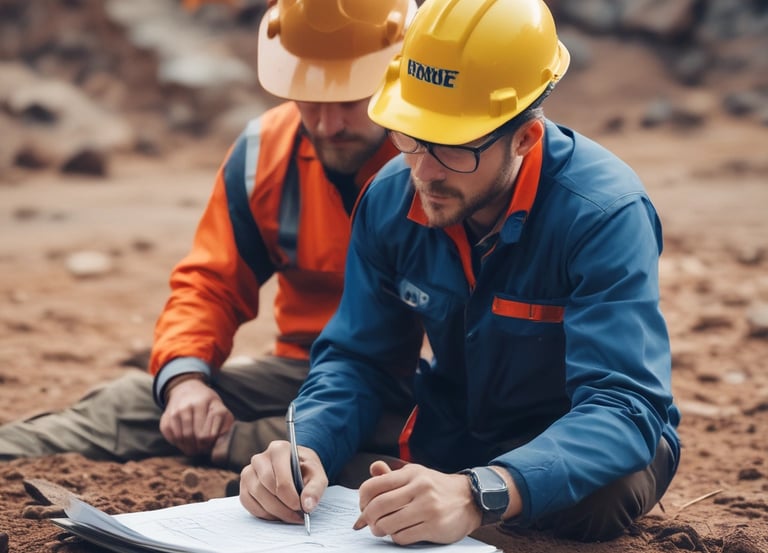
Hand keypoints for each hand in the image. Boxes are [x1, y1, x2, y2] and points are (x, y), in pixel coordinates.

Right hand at [159, 377, 233, 456]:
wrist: (185, 390)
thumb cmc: (206, 402)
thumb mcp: (219, 407)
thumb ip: (225, 423)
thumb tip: (222, 443)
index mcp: (203, 402)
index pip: (207, 434)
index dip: (211, 443)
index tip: (212, 443)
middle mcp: (187, 407)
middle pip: (195, 437)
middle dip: (201, 447)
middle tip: (204, 448)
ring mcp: (174, 413)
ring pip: (183, 440)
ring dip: (190, 448)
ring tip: (196, 447)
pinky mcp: (165, 421)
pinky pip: (172, 439)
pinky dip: (180, 444)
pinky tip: (186, 441)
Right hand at [239, 440, 327, 523]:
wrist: (296, 470)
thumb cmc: (306, 471)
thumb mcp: (317, 476)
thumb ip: (315, 489)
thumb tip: (307, 505)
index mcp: (279, 449)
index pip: (279, 475)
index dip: (289, 495)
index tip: (300, 507)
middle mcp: (260, 458)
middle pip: (266, 485)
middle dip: (282, 505)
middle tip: (296, 515)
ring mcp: (249, 471)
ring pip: (255, 494)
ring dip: (273, 510)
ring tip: (289, 516)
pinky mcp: (244, 485)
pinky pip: (247, 502)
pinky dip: (262, 513)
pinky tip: (277, 514)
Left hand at [354, 461, 479, 544]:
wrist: (469, 498)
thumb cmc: (436, 487)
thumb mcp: (416, 474)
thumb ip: (393, 474)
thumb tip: (373, 469)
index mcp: (411, 474)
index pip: (374, 485)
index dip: (362, 499)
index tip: (363, 506)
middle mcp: (419, 488)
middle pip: (378, 507)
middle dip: (368, 518)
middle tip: (368, 522)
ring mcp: (428, 508)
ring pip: (388, 524)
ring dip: (380, 530)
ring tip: (382, 528)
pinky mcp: (434, 527)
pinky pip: (403, 537)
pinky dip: (396, 537)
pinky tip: (399, 532)